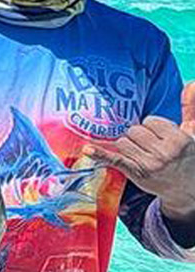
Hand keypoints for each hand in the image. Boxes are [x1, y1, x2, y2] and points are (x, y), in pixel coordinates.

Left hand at [83, 82, 194, 221]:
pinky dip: (100, 154)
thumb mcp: (194, 132)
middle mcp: (164, 153)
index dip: (152, 127)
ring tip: (143, 155)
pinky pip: (115, 160)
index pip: (150, 121)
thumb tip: (192, 82)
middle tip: (150, 147)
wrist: (188, 189)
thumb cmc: (188, 156)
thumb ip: (191, 107)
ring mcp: (149, 165)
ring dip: (127, 146)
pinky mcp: (137, 174)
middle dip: (138, 137)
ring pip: (122, 142)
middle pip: (133, 131)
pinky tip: (87, 149)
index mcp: (179, 140)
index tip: (159, 137)